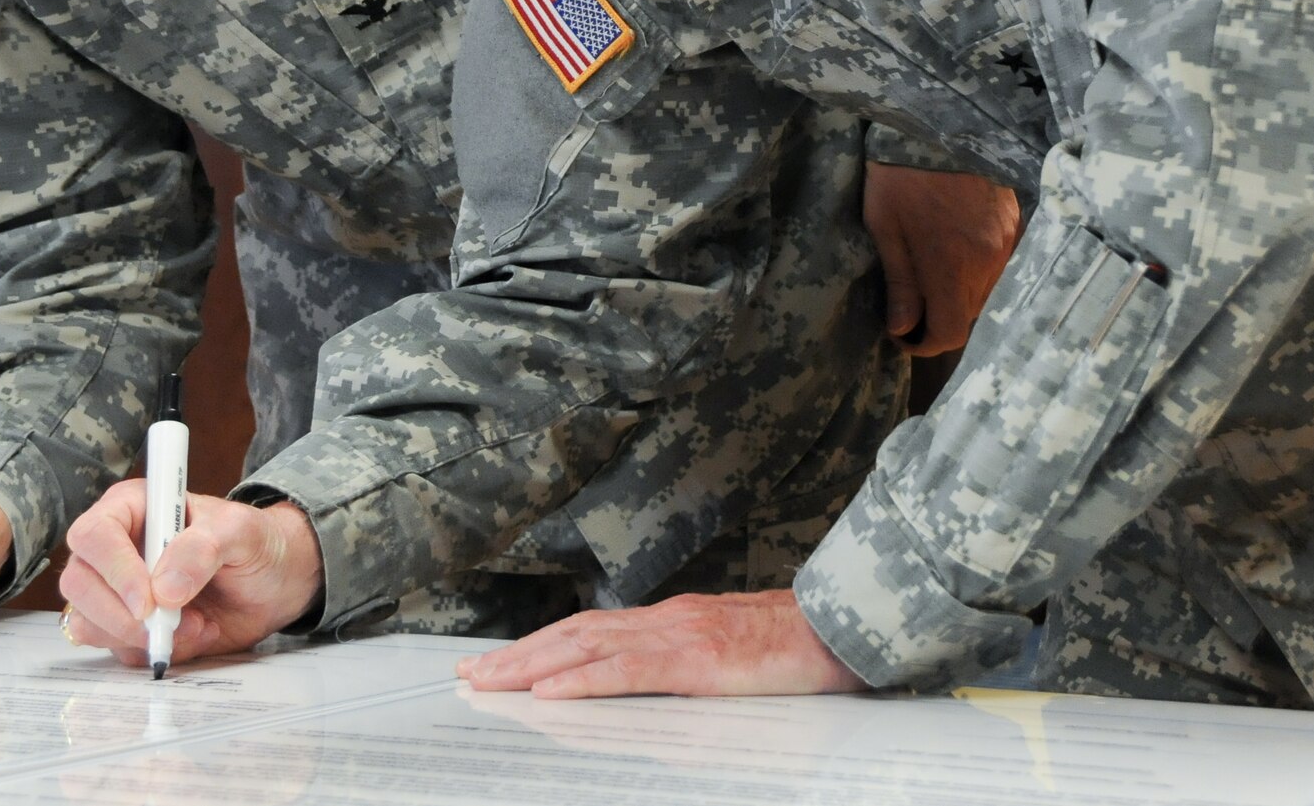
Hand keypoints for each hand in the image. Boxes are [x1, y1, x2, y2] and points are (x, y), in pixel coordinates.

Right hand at [59, 485, 322, 666]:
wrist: (272, 583)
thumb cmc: (254, 543)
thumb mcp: (241, 532)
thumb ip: (204, 548)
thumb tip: (163, 589)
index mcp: (133, 507)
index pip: (94, 535)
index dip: (115, 570)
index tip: (149, 601)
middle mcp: (114, 547)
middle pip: (79, 583)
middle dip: (123, 614)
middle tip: (173, 622)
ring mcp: (114, 590)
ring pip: (88, 622)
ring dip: (140, 637)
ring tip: (195, 624)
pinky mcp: (124, 626)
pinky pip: (114, 649)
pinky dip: (151, 651)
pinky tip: (191, 635)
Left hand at [456, 590, 866, 697]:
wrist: (843, 630)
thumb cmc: (795, 649)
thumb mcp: (730, 656)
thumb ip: (687, 667)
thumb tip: (648, 692)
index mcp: (671, 622)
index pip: (590, 632)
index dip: (540, 646)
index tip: (498, 663)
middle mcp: (665, 621)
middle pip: (574, 634)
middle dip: (517, 655)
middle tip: (469, 676)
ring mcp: (678, 636)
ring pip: (588, 647)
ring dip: (531, 665)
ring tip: (489, 682)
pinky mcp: (696, 660)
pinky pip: (628, 672)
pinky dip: (583, 680)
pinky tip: (549, 692)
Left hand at [865, 162, 1021, 354]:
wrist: (935, 119)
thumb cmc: (899, 172)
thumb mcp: (884, 226)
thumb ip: (900, 282)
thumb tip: (902, 327)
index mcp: (951, 266)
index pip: (951, 333)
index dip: (925, 344)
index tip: (902, 334)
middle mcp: (988, 261)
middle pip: (971, 317)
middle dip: (940, 319)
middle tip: (911, 306)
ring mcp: (1007, 241)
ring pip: (988, 293)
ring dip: (960, 297)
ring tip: (932, 278)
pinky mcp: (1016, 222)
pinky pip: (1001, 266)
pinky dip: (978, 273)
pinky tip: (957, 256)